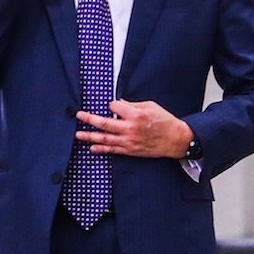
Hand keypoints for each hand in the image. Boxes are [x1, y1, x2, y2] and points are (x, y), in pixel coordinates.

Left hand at [75, 99, 192, 158]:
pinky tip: (92, 148)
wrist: (175, 139)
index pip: (114, 106)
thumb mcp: (150, 106)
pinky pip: (112, 150)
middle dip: (89, 119)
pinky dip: (101, 149)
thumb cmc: (164, 121)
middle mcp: (130, 129)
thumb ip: (132, 104)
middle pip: (104, 123)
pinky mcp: (130, 150)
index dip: (112, 104)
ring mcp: (129, 141)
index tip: (113, 104)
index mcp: (135, 115)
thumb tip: (117, 102)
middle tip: (79, 115)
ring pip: (105, 139)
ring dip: (89, 136)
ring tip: (78, 134)